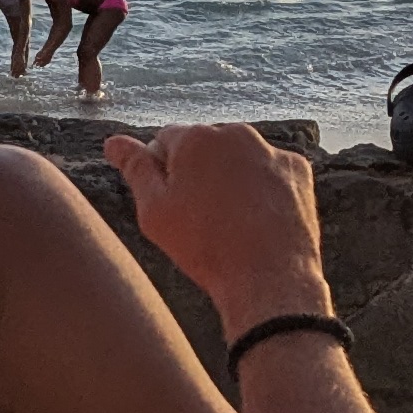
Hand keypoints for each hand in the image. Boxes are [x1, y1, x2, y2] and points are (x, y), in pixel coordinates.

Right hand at [106, 123, 332, 336]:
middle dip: (197, 171)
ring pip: (238, 158)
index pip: (164, 141)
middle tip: (198, 218)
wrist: (269, 279)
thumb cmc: (205, 247)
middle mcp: (236, 133)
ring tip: (229, 224)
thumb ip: (134, 169)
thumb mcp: (154, 212)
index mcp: (196, 137)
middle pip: (204, 146)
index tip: (170, 205)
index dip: (162, 173)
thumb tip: (114, 142)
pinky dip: (262, 189)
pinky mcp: (299, 170)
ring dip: (230, 178)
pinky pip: (270, 172)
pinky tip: (257, 221)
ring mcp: (272, 150)